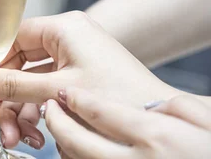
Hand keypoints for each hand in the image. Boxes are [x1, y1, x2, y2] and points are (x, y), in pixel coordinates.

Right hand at [0, 12, 178, 131]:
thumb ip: (12, 85)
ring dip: (21, 110)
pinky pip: (48, 90)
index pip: (13, 35)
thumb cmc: (117, 96)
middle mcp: (69, 37)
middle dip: (7, 96)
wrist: (158, 118)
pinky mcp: (81, 77)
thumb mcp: (56, 91)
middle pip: (20, 63)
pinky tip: (37, 134)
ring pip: (32, 81)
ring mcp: (76, 58)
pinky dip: (39, 111)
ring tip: (18, 137)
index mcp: (64, 27)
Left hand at [43, 88, 210, 158]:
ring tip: (60, 130)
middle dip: (57, 122)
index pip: (100, 113)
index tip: (67, 93)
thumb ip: (179, 107)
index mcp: (157, 138)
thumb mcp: (210, 122)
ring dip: (64, 146)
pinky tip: (79, 154)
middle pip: (78, 142)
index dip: (77, 100)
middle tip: (51, 107)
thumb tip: (155, 106)